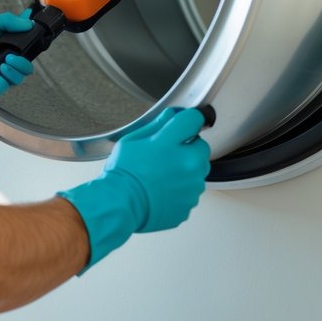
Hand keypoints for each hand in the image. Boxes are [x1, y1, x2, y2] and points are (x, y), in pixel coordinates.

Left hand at [0, 12, 34, 101]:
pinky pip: (3, 89)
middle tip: (10, 58)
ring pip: (17, 79)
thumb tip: (28, 22)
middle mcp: (3, 60)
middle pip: (25, 67)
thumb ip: (8, 21)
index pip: (26, 49)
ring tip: (2, 66)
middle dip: (22, 64)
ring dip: (13, 73)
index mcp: (4, 45)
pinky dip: (2, 84)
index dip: (30, 48)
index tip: (28, 44)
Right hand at [58, 108, 210, 270]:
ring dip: (187, 170)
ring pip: (199, 171)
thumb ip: (155, 126)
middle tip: (168, 155)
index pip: (194, 120)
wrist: (119, 205)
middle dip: (188, 148)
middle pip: (202, 147)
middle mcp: (186, 164)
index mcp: (170, 143)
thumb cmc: (122, 174)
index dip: (189, 121)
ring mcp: (191, 186)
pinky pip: (191, 191)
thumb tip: (171, 115)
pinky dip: (181, 190)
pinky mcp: (190, 203)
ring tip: (163, 176)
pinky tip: (163, 190)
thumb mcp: (131, 142)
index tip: (184, 125)